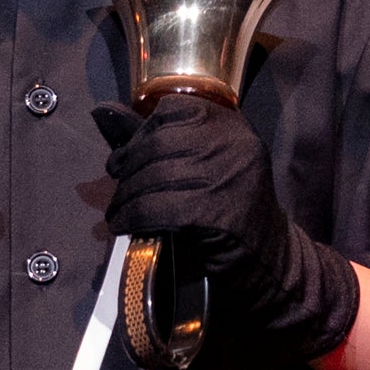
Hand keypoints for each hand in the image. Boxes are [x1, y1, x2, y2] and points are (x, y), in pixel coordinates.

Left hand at [95, 94, 359, 365]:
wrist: (268, 261)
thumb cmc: (228, 211)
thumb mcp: (200, 166)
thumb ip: (154, 139)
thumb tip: (101, 112)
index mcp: (233, 127)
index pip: (173, 109)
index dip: (143, 133)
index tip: (131, 158)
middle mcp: (234, 144)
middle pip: (158, 143)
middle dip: (127, 169)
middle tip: (119, 191)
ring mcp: (227, 177)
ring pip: (153, 177)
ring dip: (125, 198)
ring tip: (119, 213)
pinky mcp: (215, 213)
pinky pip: (155, 208)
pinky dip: (132, 219)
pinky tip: (125, 227)